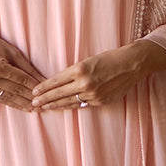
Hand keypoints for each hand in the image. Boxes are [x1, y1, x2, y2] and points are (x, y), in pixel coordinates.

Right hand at [0, 0, 41, 110]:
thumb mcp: (12, 51)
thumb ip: (27, 67)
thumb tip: (43, 79)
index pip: (22, 79)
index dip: (35, 86)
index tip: (47, 91)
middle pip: (16, 90)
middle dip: (31, 98)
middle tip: (45, 104)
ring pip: (8, 98)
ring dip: (23, 104)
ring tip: (36, 109)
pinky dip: (12, 103)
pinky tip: (22, 106)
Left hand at [32, 41, 165, 110]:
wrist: (132, 64)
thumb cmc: (110, 58)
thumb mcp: (89, 60)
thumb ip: (75, 72)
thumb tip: (60, 82)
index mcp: (80, 69)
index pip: (56, 81)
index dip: (44, 87)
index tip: (34, 91)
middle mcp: (85, 83)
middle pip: (59, 94)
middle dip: (45, 99)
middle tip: (34, 103)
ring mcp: (93, 94)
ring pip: (69, 102)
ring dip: (56, 105)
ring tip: (45, 107)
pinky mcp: (100, 101)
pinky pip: (82, 105)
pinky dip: (70, 106)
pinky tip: (62, 107)